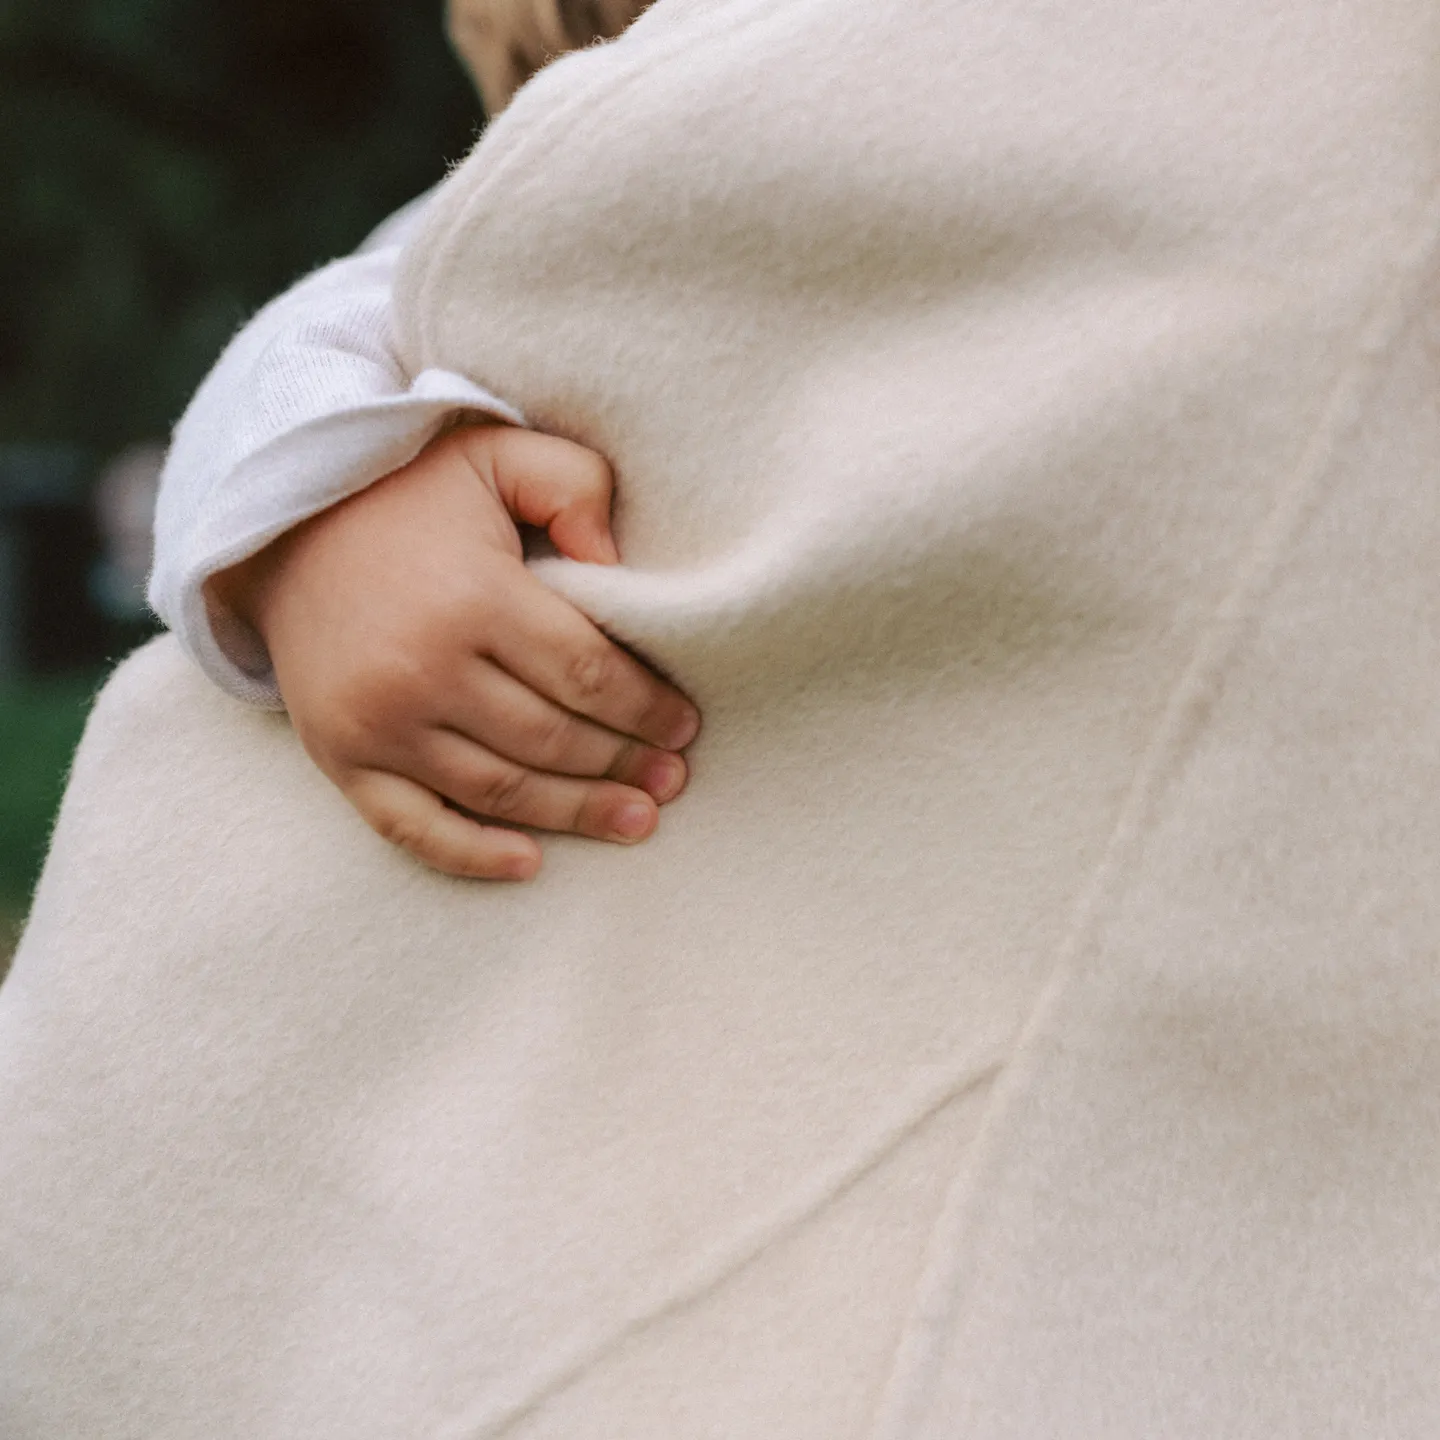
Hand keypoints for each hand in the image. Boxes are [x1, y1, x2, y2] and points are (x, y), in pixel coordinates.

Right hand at [211, 424, 699, 880]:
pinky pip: (413, 827)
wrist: (281, 529)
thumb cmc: (408, 493)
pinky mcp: (341, 757)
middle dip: (624, 765)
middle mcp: (423, 669)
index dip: (647, 708)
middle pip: (552, 740)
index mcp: (474, 597)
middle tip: (672, 780)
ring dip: (577, 813)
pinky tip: (530, 863)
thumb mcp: (495, 455)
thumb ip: (574, 487)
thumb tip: (621, 566)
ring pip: (501, 790)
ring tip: (635, 821)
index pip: (587, 674)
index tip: (685, 726)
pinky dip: (473, 854)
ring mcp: (377, 723)